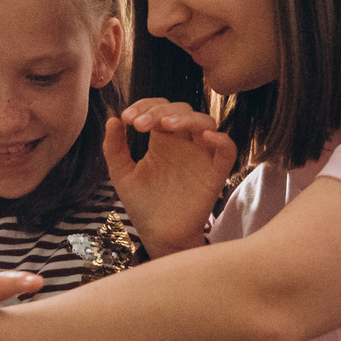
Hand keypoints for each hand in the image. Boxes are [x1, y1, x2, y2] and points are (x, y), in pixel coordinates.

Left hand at [104, 99, 236, 259]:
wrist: (158, 235)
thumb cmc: (142, 205)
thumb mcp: (122, 174)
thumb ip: (114, 148)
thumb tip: (112, 118)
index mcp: (162, 140)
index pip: (159, 108)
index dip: (144, 105)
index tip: (127, 118)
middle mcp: (184, 143)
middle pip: (181, 109)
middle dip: (159, 111)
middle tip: (139, 124)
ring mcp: (201, 156)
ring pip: (205, 122)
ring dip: (186, 118)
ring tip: (165, 125)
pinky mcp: (216, 173)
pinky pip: (228, 149)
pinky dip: (222, 140)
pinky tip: (206, 137)